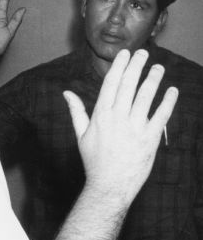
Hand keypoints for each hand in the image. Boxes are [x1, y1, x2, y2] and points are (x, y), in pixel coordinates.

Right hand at [64, 49, 177, 204]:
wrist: (109, 187)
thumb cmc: (94, 161)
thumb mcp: (81, 135)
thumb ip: (76, 111)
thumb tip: (66, 93)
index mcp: (101, 115)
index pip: (111, 83)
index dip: (119, 66)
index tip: (125, 53)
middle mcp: (118, 118)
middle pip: (129, 85)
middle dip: (137, 66)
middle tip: (143, 53)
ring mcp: (134, 128)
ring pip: (146, 96)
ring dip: (153, 79)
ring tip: (158, 67)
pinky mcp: (149, 139)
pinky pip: (161, 116)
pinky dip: (168, 102)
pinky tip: (172, 90)